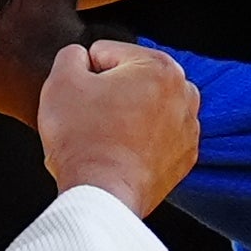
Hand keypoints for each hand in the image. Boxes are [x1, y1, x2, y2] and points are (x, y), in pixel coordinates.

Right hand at [38, 40, 199, 216]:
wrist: (102, 196)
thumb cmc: (84, 142)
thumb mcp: (61, 81)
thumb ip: (71, 55)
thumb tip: (80, 58)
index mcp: (159, 66)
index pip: (107, 54)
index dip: (84, 75)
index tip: (82, 99)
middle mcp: (184, 94)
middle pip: (129, 81)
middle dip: (109, 95)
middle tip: (92, 121)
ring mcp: (188, 129)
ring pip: (142, 109)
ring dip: (125, 117)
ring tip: (106, 139)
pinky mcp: (184, 158)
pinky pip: (153, 139)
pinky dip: (138, 143)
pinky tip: (120, 155)